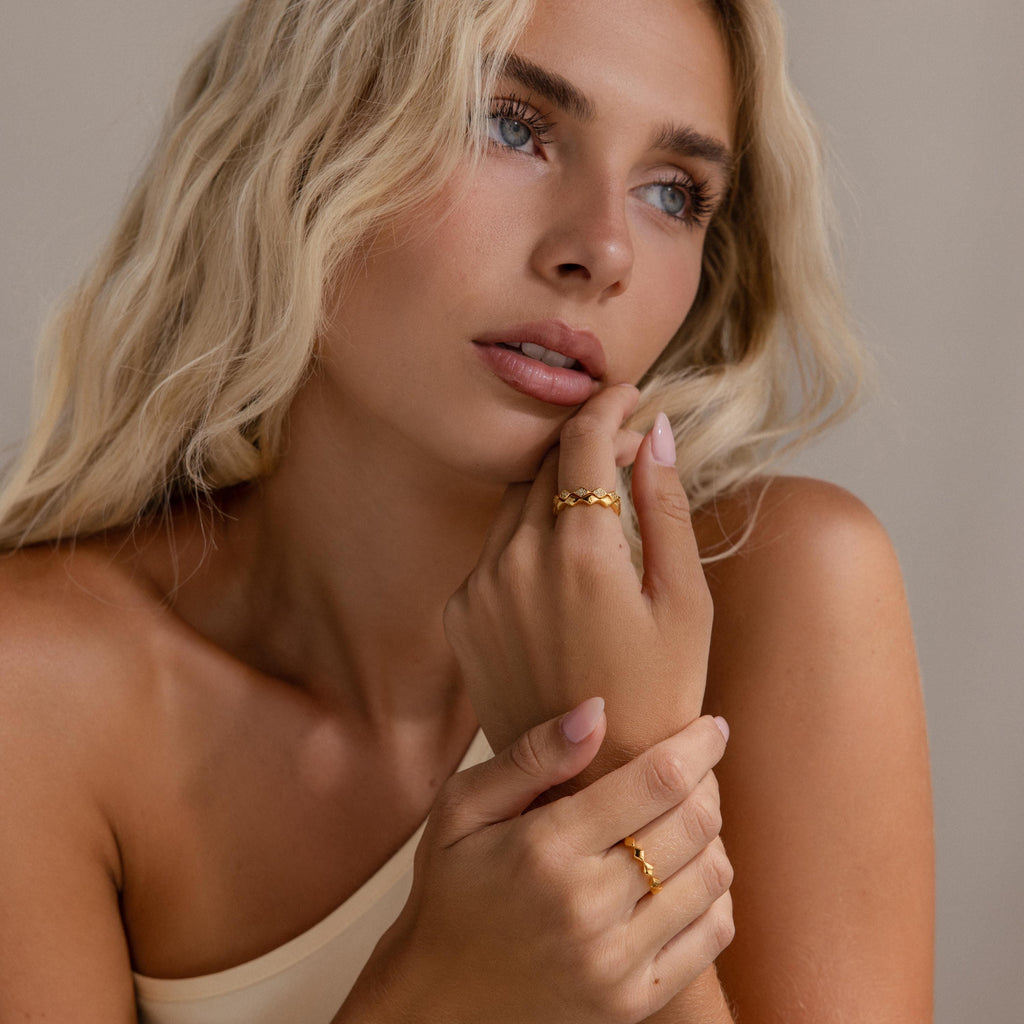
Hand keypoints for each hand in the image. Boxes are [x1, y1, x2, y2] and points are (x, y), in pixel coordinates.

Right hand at [341, 704, 732, 1023]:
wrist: (439, 1002)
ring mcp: (616, 961)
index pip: (657, 780)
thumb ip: (531, 757)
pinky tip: (687, 873)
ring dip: (712, 835)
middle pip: (694, 823)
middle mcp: (589, 906)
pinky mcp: (633, 1001)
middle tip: (695, 768)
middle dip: (707, 782)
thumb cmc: (450, 891)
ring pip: (712, 875)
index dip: (697, 745)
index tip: (710, 726)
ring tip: (687, 817)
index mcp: (547, 848)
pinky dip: (715, 893)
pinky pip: (712, 934)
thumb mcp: (462, 810)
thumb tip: (597, 710)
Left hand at [444, 384, 711, 760]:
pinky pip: (493, 549)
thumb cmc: (658, 691)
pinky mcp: (460, 614)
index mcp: (579, 551)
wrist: (591, 778)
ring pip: (513, 503)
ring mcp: (479, 587)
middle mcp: (516, 560)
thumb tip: (655, 429)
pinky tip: (561, 564)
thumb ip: (664, 505)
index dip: (607, 406)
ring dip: (553, 489)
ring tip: (597, 506)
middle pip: (543, 464)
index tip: (629, 395)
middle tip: (624, 447)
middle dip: (584, 444)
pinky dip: (525, 537)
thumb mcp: (684, 600)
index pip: (582, 440)